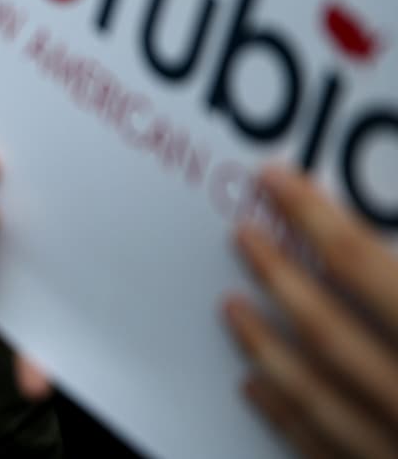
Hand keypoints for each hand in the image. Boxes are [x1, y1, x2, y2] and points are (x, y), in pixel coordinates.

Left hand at [225, 167, 397, 457]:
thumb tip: (386, 222)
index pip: (365, 268)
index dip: (317, 218)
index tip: (276, 180)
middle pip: (330, 334)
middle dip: (280, 278)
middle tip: (242, 235)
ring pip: (319, 400)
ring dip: (268, 347)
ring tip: (230, 305)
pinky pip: (325, 454)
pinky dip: (287, 416)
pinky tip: (255, 386)